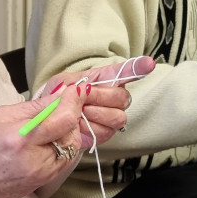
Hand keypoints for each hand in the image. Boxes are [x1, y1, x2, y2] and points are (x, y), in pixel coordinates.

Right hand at [0, 85, 85, 197]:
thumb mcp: (2, 115)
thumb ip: (35, 106)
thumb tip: (59, 94)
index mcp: (22, 138)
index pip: (63, 117)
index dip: (74, 100)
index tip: (76, 90)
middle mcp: (36, 158)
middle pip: (72, 132)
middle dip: (71, 116)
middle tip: (61, 107)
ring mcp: (42, 173)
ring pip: (71, 147)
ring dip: (67, 132)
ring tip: (50, 125)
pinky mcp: (44, 182)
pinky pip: (64, 160)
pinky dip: (61, 147)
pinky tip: (48, 141)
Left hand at [40, 56, 156, 148]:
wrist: (48, 123)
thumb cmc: (54, 99)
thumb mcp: (58, 85)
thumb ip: (72, 83)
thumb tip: (84, 87)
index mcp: (100, 79)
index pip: (123, 72)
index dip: (137, 67)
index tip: (149, 63)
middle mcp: (110, 97)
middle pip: (122, 97)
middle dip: (101, 99)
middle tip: (82, 101)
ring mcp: (109, 116)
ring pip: (118, 117)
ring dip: (96, 116)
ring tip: (78, 115)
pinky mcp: (104, 133)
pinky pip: (107, 132)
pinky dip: (91, 130)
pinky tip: (79, 126)